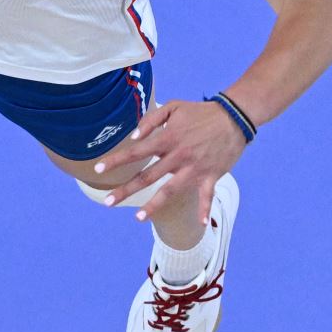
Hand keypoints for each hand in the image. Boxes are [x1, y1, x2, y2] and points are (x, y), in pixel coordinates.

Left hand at [97, 98, 245, 227]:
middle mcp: (178, 156)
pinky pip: (207, 195)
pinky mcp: (211, 175)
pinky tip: (201, 224)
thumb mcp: (173, 107)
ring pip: (170, 190)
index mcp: (167, 138)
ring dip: (154, 205)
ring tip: (138, 217)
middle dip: (126, 190)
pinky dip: (205, 209)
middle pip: (148, 176)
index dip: (116, 160)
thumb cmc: (200, 112)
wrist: (233, 117)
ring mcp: (194, 168)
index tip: (97, 170)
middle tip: (107, 202)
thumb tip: (134, 138)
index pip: (136, 151)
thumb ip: (151, 120)